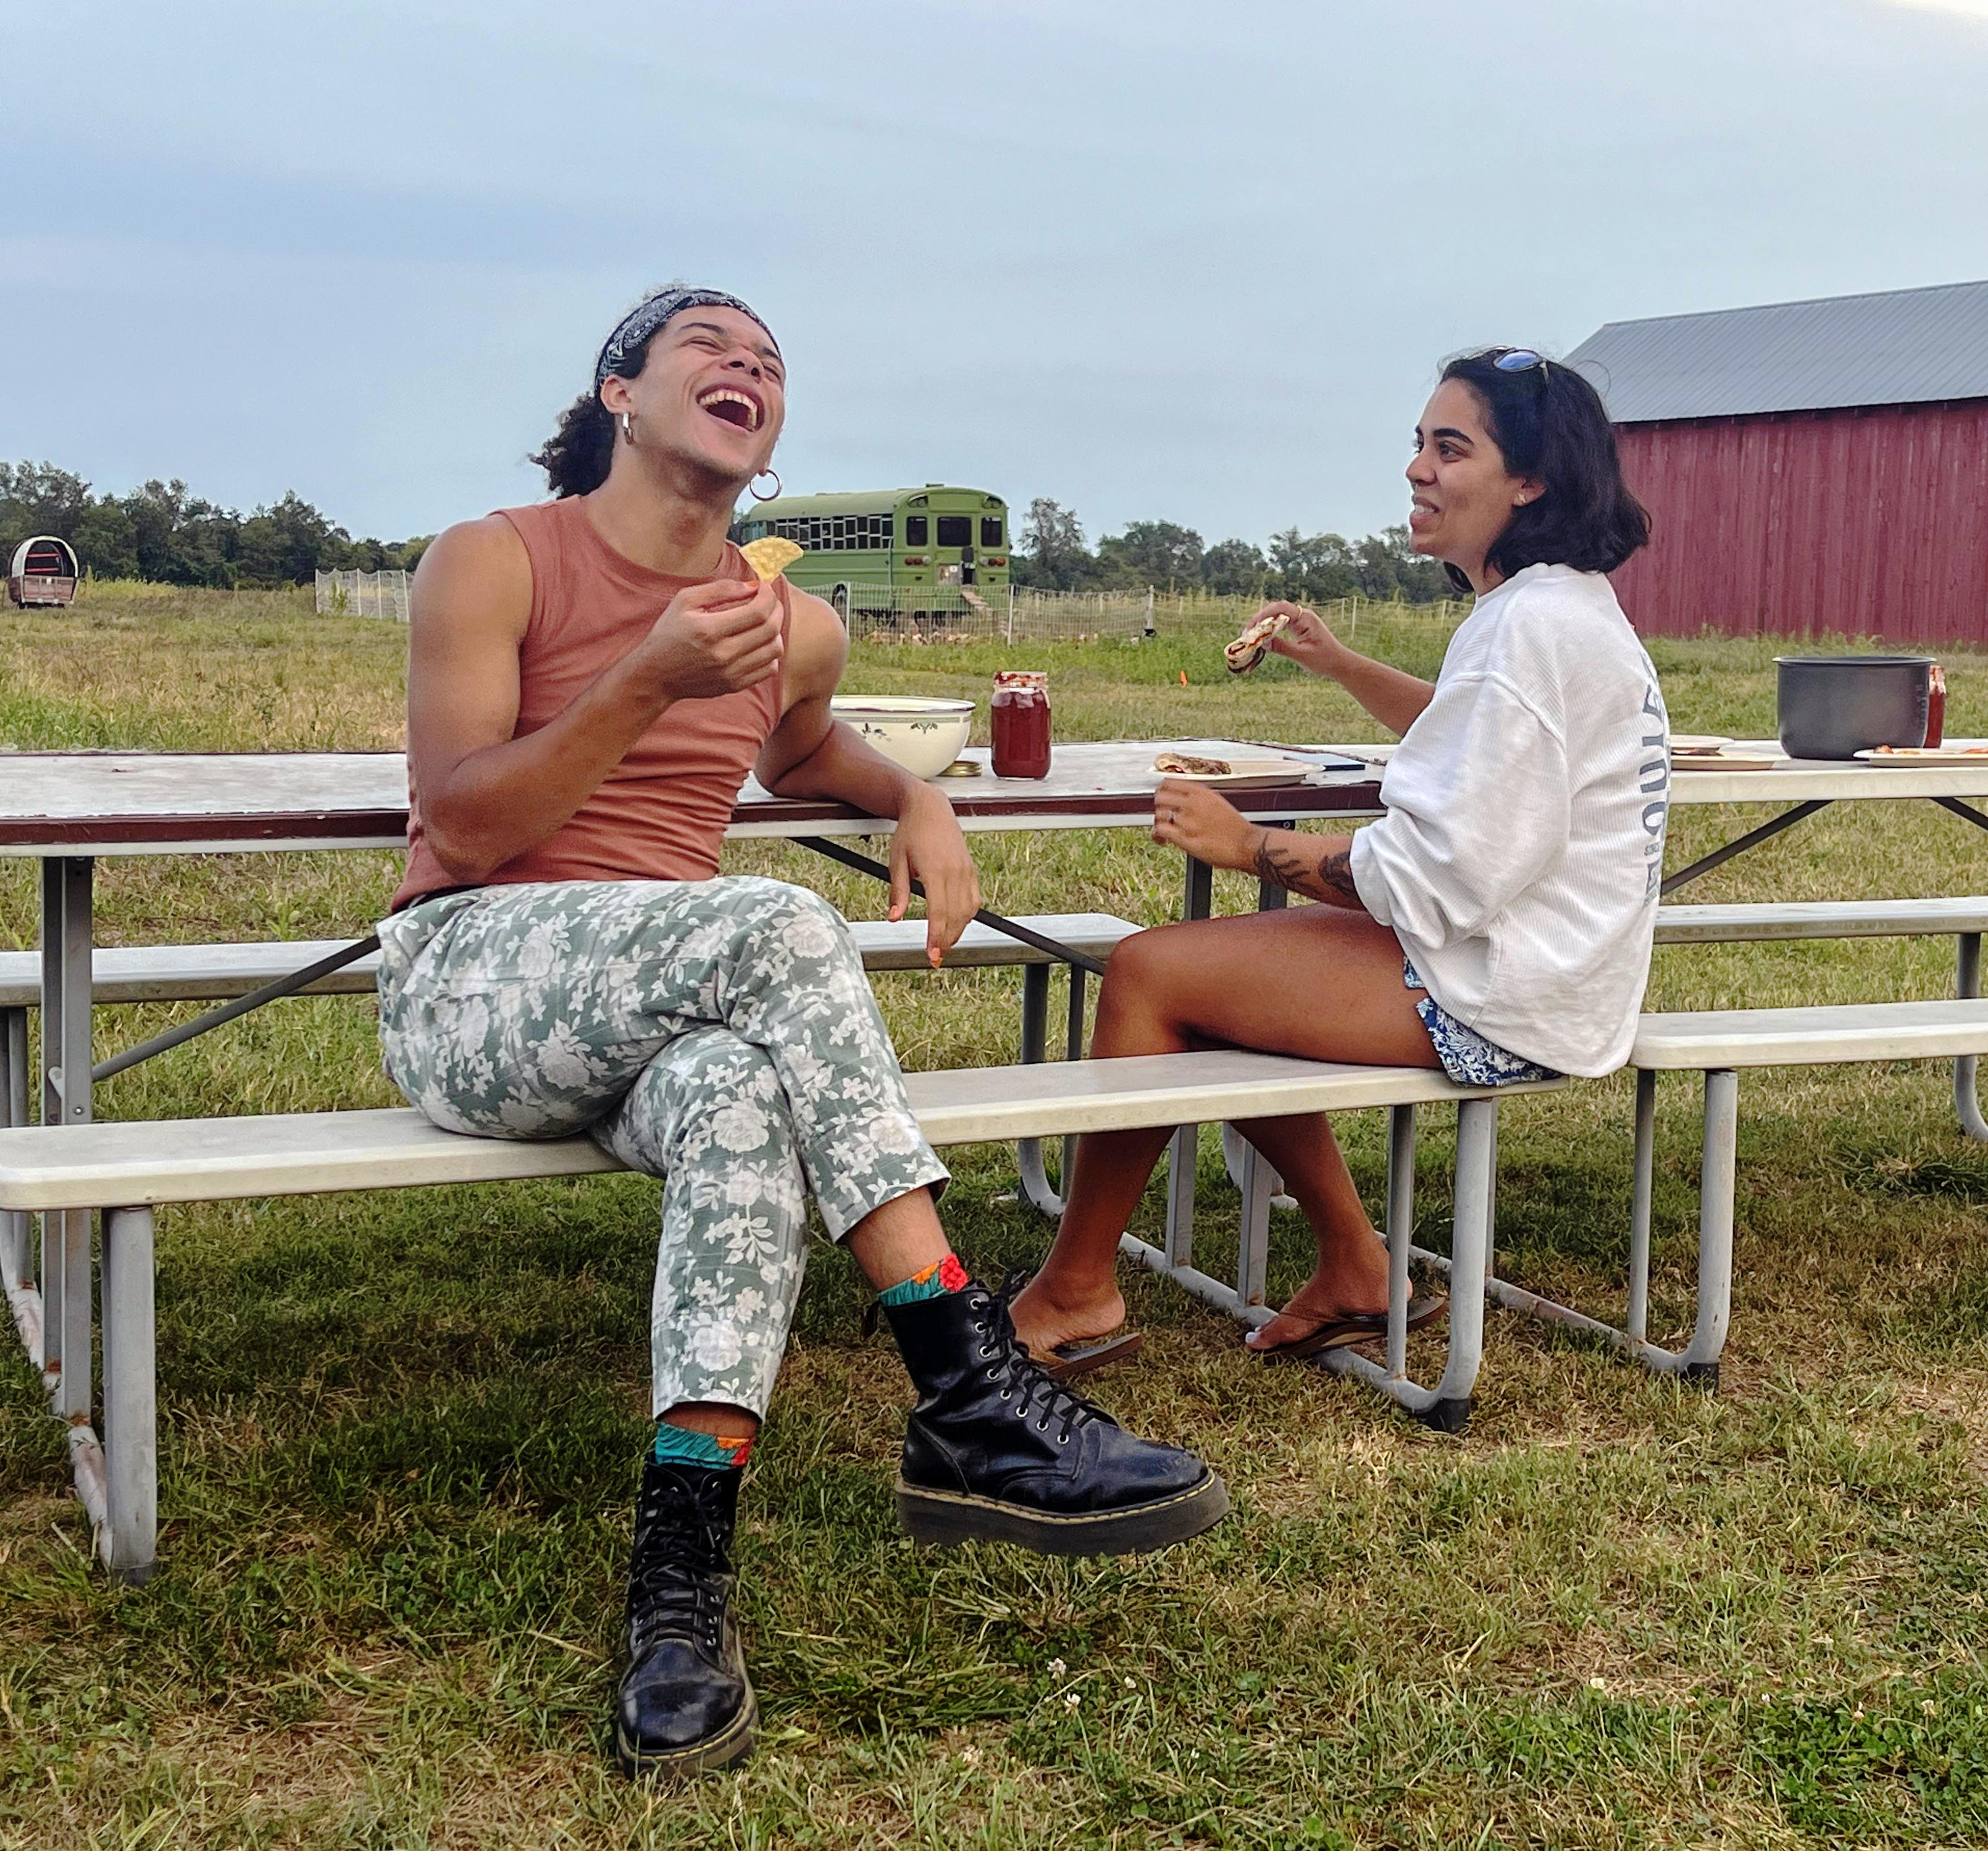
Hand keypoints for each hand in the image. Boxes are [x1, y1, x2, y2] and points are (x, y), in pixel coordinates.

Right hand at [636, 578, 783, 700]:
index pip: (757, 611)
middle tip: (770, 601)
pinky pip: (769, 669)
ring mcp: (731, 673)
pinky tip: (759, 642)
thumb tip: (752, 586)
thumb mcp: (685, 601)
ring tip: (765, 621)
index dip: (768, 596)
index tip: (765, 588)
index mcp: (709, 630)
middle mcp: (723, 654)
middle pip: (770, 630)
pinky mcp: (735, 685)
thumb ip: (720, 589)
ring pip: (774, 650)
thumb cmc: (669, 633)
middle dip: (776, 609)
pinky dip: (771, 652)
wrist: (656, 675)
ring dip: (776, 630)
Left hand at [889, 785, 981, 966]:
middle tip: (935, 958)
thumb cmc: (910, 832)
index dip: (936, 937)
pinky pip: (974, 899)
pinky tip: (956, 924)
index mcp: (934, 870)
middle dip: (947, 941)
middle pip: (956, 916)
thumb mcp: (896, 861)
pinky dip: (967, 916)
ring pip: (968, 910)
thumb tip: (894, 918)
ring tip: (945, 945)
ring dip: (958, 931)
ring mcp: (965, 870)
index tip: (932, 954)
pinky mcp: (970, 869)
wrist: (930, 808)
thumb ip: (897, 891)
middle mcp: (954, 871)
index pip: (938, 912)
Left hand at [1150, 777, 1258, 869]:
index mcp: (1202, 793)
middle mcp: (1193, 804)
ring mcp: (1188, 821)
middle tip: (1162, 813)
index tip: (1161, 795)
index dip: (1162, 789)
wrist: (1247, 844)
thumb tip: (1183, 799)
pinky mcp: (1185, 838)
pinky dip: (1157, 835)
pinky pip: (1161, 830)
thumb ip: (1199, 799)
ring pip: (1159, 814)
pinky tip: (1161, 839)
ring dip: (1159, 822)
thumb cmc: (1236, 828)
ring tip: (1164, 829)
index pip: (1170, 782)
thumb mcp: (1218, 802)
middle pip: (1161, 797)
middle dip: (1159, 806)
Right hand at [1255, 601, 1347, 677]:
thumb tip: (1262, 642)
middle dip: (1260, 619)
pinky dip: (1271, 630)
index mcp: (1305, 618)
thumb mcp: (1302, 655)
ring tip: (1251, 636)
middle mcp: (1303, 616)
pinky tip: (1263, 638)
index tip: (1251, 628)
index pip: (1279, 609)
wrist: (1340, 664)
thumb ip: (1282, 647)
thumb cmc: (1325, 659)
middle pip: (1276, 610)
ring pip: (1278, 617)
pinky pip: (1281, 624)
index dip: (1263, 616)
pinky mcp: (1299, 628)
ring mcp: (1301, 621)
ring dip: (1264, 624)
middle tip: (1247, 633)